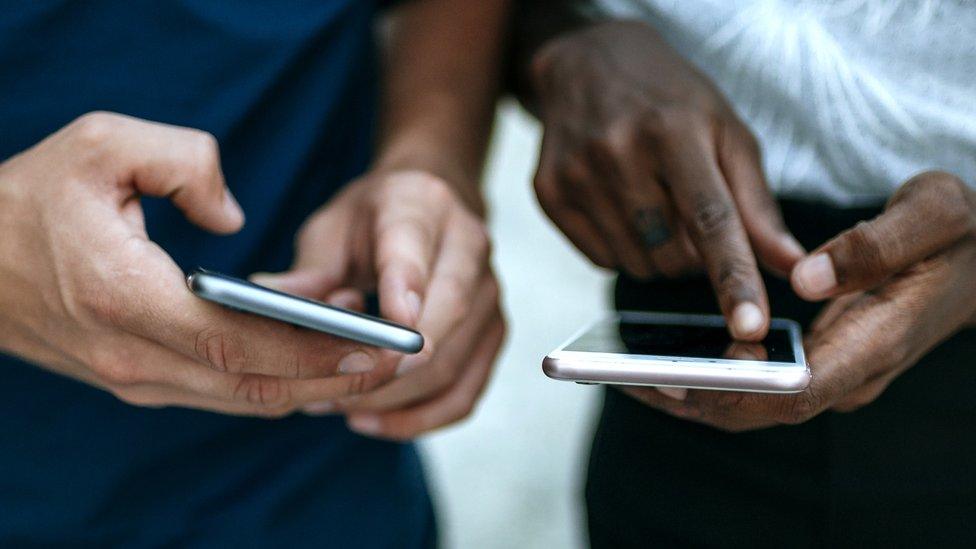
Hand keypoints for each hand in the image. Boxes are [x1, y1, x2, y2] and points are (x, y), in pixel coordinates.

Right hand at [0, 112, 399, 416]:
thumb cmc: (31, 199)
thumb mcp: (103, 146)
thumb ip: (185, 162)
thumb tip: (235, 218)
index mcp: (125, 298)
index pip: (239, 344)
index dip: (313, 352)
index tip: (375, 345)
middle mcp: (133, 356)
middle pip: (254, 386)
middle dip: (332, 379)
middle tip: (396, 359)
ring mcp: (133, 379)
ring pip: (241, 399)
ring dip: (309, 384)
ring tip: (367, 354)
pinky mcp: (137, 381)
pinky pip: (221, 392)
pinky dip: (273, 381)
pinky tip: (312, 356)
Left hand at [251, 169, 504, 438]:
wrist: (432, 207)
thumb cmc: (374, 220)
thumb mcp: (331, 228)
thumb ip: (309, 270)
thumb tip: (269, 302)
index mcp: (423, 206)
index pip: (415, 249)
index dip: (402, 290)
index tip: (383, 329)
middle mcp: (469, 248)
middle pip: (445, 317)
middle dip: (389, 364)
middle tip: (332, 390)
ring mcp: (490, 294)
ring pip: (452, 365)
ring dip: (393, 398)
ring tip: (338, 406)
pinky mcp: (493, 334)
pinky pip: (463, 394)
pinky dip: (418, 417)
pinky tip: (371, 420)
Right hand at [529, 20, 804, 339]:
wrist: (588, 64)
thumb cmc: (671, 100)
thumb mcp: (726, 133)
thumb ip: (758, 205)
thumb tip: (792, 267)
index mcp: (673, 131)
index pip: (710, 220)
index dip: (733, 278)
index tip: (751, 327)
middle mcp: (616, 152)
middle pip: (673, 255)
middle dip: (695, 254)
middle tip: (692, 211)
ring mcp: (575, 175)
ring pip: (637, 266)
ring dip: (661, 254)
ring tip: (657, 204)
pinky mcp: (548, 194)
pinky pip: (602, 261)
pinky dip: (625, 249)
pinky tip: (624, 207)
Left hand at [625, 172, 975, 430]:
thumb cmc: (957, 233)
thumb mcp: (936, 212)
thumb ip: (877, 242)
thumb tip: (803, 278)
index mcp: (877, 339)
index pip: (801, 389)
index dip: (737, 388)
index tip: (682, 376)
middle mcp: (850, 372)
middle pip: (762, 408)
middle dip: (693, 397)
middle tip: (624, 374)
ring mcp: (833, 373)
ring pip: (753, 403)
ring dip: (689, 393)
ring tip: (622, 370)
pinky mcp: (816, 362)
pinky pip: (754, 384)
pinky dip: (706, 378)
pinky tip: (662, 359)